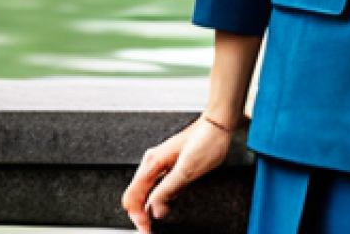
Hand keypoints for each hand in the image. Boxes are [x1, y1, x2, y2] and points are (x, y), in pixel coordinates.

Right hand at [121, 114, 236, 232]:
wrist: (217, 125)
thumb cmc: (205, 141)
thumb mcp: (187, 169)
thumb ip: (168, 189)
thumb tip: (155, 210)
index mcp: (152, 163)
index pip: (132, 197)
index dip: (138, 217)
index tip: (147, 230)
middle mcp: (152, 163)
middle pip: (135, 196)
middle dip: (140, 216)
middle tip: (150, 231)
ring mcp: (158, 164)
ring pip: (143, 192)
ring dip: (146, 210)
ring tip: (154, 225)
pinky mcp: (167, 166)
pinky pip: (153, 187)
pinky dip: (154, 201)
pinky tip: (163, 208)